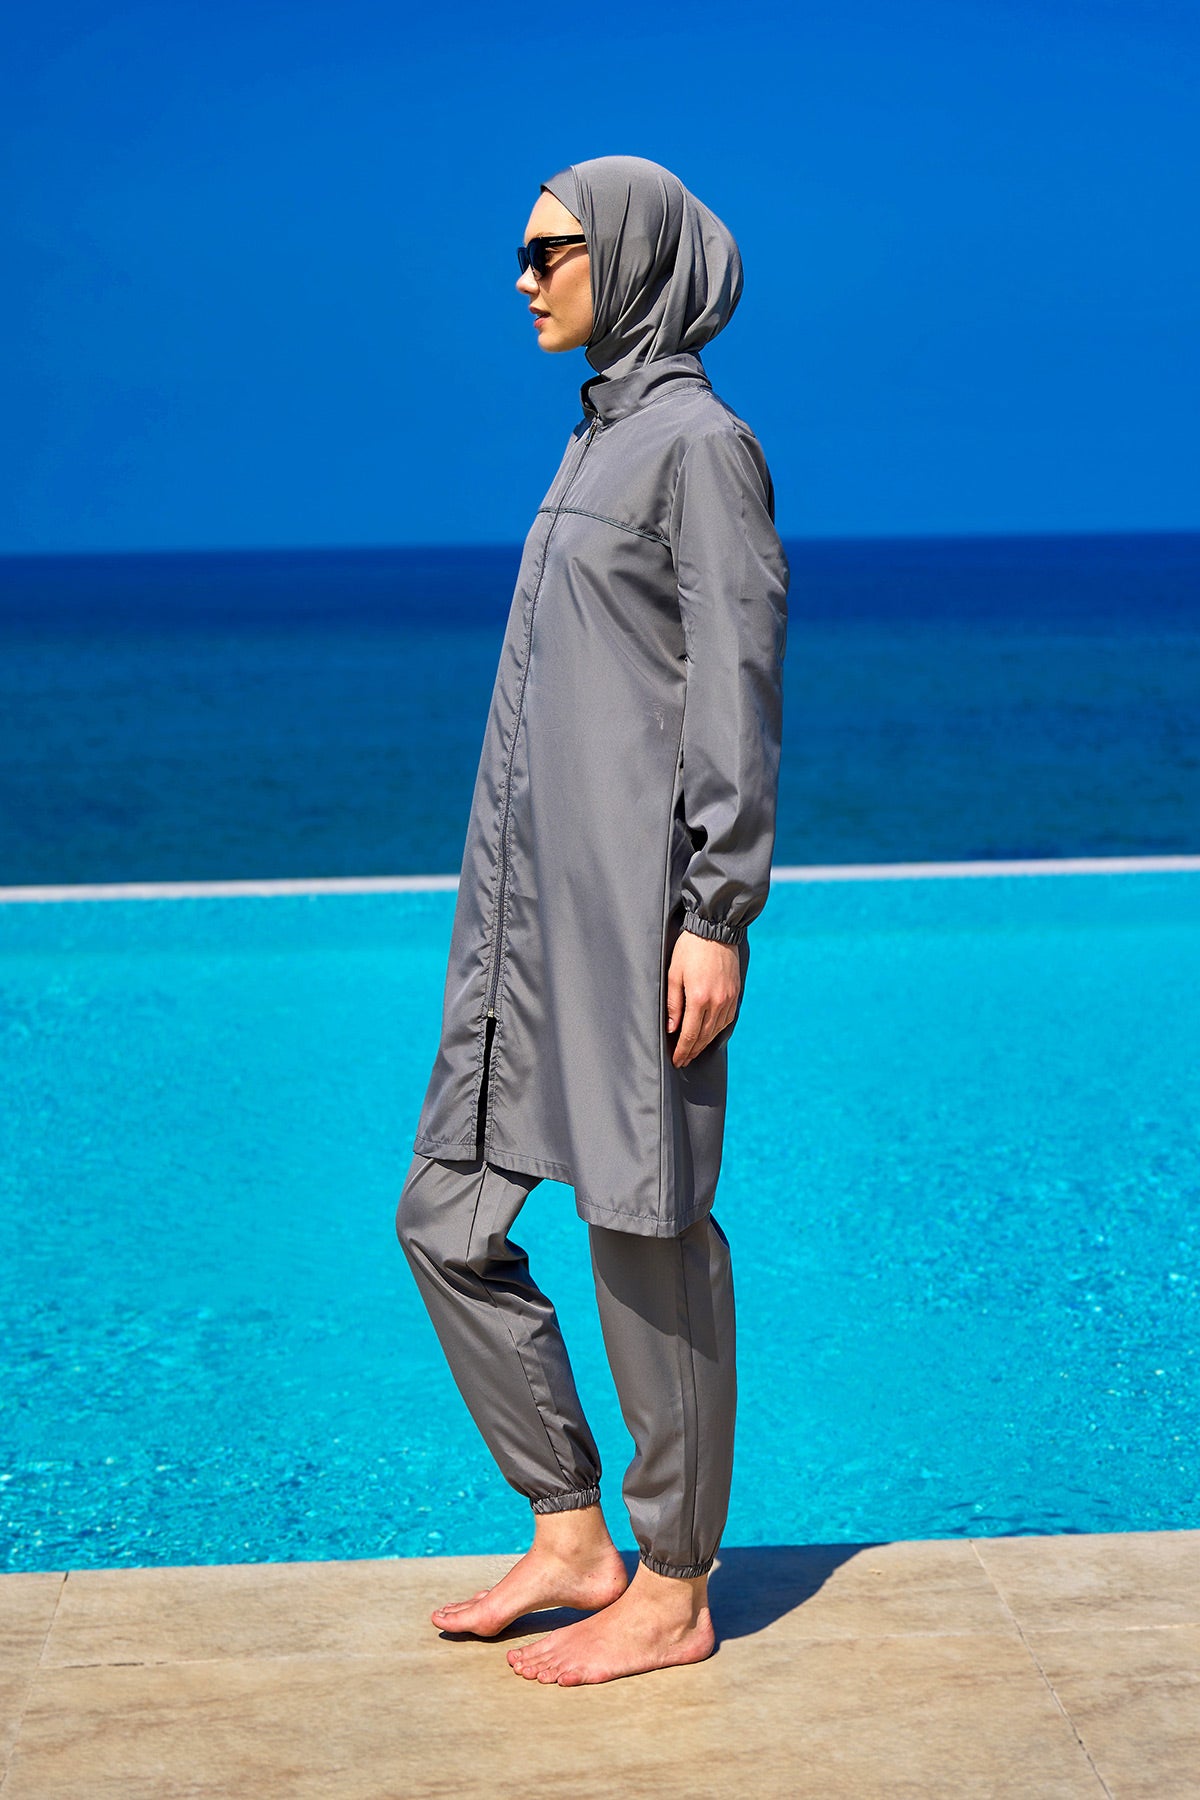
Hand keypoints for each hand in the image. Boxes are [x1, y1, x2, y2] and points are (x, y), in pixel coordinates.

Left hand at [666, 931, 740, 1067]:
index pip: (689, 1034)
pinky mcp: (735, 994)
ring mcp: (728, 999)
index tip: (676, 1060)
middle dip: (692, 1050)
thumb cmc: (690, 949)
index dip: (682, 1050)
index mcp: (698, 997)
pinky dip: (717, 1030)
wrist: (715, 930)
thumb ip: (673, 1003)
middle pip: (704, 1036)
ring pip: (716, 1030)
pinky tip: (710, 1034)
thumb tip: (672, 1028)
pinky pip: (727, 1019)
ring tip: (694, 1051)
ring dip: (704, 1043)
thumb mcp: (674, 974)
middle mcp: (716, 1002)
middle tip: (683, 1060)